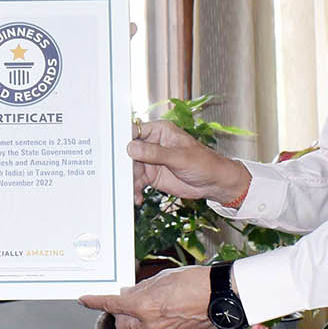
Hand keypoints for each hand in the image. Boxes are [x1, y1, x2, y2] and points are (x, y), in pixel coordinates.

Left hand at [79, 265, 212, 328]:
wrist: (219, 295)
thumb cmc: (193, 282)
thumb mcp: (160, 279)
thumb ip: (139, 289)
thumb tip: (126, 294)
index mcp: (143, 306)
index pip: (111, 304)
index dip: (95, 302)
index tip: (85, 300)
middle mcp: (149, 323)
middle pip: (121, 324)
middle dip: (121, 313)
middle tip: (129, 300)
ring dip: (136, 320)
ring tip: (150, 305)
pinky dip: (152, 324)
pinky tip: (163, 313)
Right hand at [128, 120, 248, 205]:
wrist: (214, 184)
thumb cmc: (204, 163)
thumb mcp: (179, 157)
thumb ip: (155, 153)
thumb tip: (132, 147)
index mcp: (160, 131)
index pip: (135, 131)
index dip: (123, 139)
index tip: (113, 150)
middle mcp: (152, 144)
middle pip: (129, 152)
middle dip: (123, 164)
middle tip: (118, 175)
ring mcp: (150, 160)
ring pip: (131, 169)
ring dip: (128, 180)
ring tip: (130, 191)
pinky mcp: (151, 176)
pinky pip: (137, 182)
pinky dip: (135, 190)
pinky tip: (137, 197)